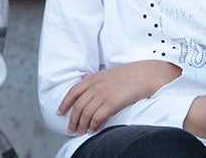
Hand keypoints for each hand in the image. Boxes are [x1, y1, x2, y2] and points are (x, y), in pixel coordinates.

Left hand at [59, 60, 180, 134]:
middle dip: (72, 120)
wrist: (146, 75)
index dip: (64, 103)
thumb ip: (95, 77)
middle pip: (78, 106)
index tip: (60, 112)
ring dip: (82, 126)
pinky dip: (93, 126)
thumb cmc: (129, 74)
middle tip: (71, 129)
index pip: (73, 92)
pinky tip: (93, 130)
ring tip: (81, 132)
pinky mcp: (112, 103)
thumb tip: (83, 79)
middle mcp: (96, 86)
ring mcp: (104, 94)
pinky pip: (97, 117)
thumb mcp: (108, 72)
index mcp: (94, 78)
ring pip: (86, 114)